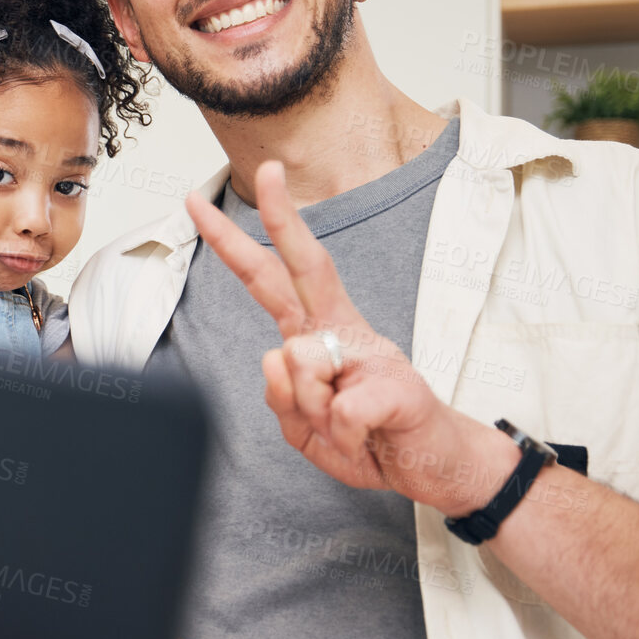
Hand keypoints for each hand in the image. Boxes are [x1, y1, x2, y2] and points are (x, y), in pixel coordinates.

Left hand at [185, 162, 517, 518]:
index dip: (237, 243)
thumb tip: (278, 356)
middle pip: (307, 267)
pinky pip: (340, 413)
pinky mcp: (400, 385)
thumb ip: (280, 395)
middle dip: (281, 218)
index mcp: (317, 333)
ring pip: (301, 368)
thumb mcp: (303, 427)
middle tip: (268, 170)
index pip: (272, 278)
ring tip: (345, 430)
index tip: (202, 205)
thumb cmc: (368, 439)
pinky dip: (345, 440)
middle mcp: (344, 331)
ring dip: (311, 414)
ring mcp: (374, 354)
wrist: (435, 468)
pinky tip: (367, 438)